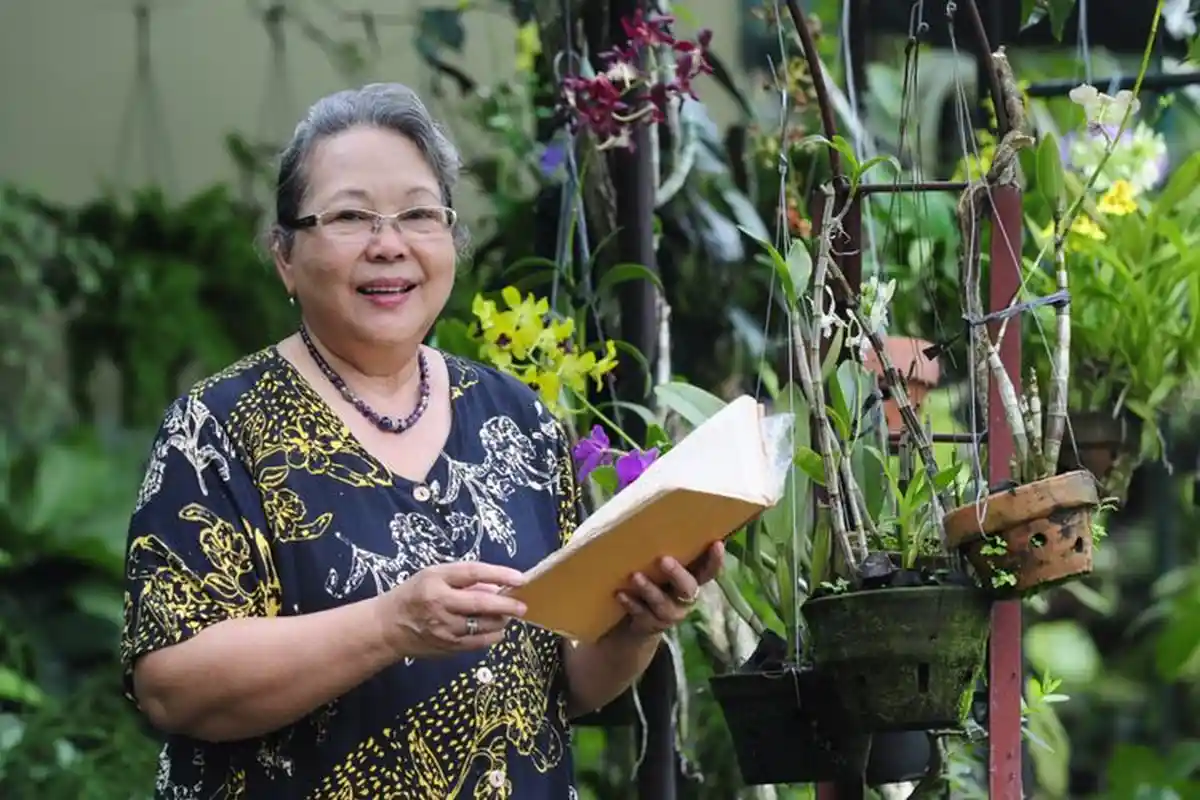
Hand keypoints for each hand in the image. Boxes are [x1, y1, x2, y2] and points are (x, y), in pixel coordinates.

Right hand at [377, 561, 527, 659]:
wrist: (388, 627)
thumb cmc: (414, 595)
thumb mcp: (434, 577)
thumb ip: (464, 580)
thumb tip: (497, 587)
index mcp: (436, 580)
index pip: (473, 573)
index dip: (499, 574)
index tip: (520, 578)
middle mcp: (440, 604)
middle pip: (480, 603)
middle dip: (506, 604)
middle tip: (522, 606)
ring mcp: (444, 628)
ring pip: (482, 625)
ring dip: (501, 620)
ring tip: (509, 615)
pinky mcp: (447, 646)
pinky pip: (477, 642)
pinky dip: (492, 636)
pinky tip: (497, 630)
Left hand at [616, 541, 725, 635]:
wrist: (638, 621)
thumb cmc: (654, 580)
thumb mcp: (662, 568)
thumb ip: (667, 552)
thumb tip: (654, 516)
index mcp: (693, 580)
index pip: (710, 570)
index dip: (715, 560)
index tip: (717, 543)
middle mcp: (685, 598)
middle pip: (688, 587)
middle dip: (677, 574)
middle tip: (663, 559)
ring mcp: (669, 613)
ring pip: (662, 603)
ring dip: (649, 589)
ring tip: (635, 576)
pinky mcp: (650, 624)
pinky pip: (642, 614)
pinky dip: (631, 603)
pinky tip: (621, 594)